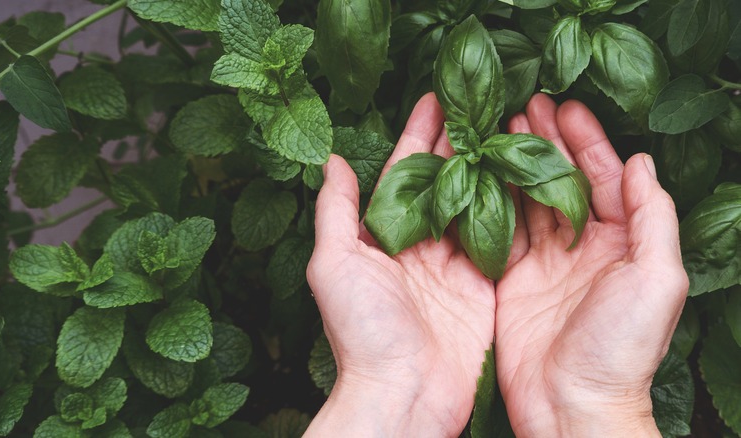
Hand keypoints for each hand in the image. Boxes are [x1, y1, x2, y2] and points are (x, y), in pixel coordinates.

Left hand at [304, 93, 495, 436]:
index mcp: (384, 236)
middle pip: (444, 182)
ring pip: (477, 205)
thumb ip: (336, 211)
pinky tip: (527, 178)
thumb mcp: (334, 265)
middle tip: (482, 104)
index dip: (418, 136)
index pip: (404, 173)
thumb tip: (332, 161)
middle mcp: (420, 245)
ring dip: (491, 168)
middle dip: (460, 143)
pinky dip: (514, 210)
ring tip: (510, 129)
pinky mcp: (483, 287)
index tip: (436, 100)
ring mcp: (454, 266)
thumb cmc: (361, 331)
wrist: (403, 392)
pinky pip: (502, 241)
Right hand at [495, 94, 688, 435]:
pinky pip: (500, 230)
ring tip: (499, 129)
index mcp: (622, 243)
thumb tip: (639, 163)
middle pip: (563, 182)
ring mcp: (545, 264)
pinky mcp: (511, 280)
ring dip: (517, 164)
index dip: (587, 142)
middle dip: (547, 143)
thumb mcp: (656, 279)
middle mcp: (583, 247)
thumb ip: (652, 219)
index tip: (564, 108)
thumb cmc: (620, 347)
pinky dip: (491, 200)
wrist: (572, 404)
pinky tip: (479, 174)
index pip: (605, 178)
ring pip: (529, 200)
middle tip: (524, 106)